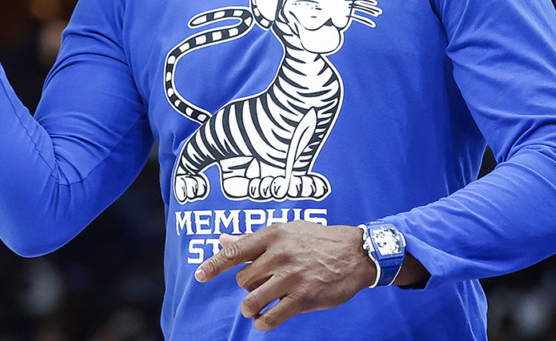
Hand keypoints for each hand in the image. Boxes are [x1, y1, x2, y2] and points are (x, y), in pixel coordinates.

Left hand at [194, 221, 374, 331]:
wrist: (355, 253)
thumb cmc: (317, 240)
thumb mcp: (286, 231)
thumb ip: (253, 239)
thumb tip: (222, 238)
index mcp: (274, 235)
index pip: (235, 251)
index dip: (214, 264)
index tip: (199, 275)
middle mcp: (280, 254)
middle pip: (244, 279)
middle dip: (248, 286)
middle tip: (261, 285)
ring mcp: (292, 277)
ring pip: (252, 300)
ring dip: (250, 308)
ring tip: (254, 308)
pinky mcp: (304, 298)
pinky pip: (271, 317)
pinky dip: (263, 323)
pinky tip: (263, 321)